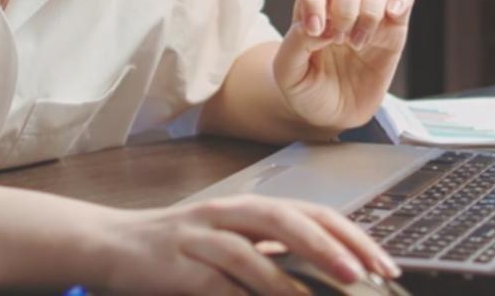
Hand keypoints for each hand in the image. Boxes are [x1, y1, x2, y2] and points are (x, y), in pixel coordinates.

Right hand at [89, 195, 399, 294]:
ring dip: (292, 272)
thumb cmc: (178, 250)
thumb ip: (274, 256)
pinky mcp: (177, 265)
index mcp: (248, 208)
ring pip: (251, 248)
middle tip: (365, 272)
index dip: (351, 235)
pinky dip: (247, 293)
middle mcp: (227, 214)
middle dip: (330, 245)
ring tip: (327, 292)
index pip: (311, 212)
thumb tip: (328, 274)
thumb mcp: (231, 245)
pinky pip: (217, 280)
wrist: (110, 245)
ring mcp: (200, 237)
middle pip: (286, 219)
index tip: (384, 265)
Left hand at [274, 0, 413, 133]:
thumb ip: (296, 44)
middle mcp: (340, 8)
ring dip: (369, 12)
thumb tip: (322, 26)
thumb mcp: (287, 73)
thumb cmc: (306, 90)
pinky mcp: (393, 31)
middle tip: (338, 40)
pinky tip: (393, 15)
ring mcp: (368, 17)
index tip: (314, 30)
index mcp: (310, 11)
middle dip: (344, 9)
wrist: (330, 117)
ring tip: (358, 43)